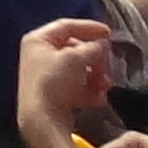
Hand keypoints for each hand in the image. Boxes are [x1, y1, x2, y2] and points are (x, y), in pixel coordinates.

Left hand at [10, 15, 112, 147]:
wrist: (42, 120)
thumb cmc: (55, 81)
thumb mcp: (76, 58)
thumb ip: (93, 48)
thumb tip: (103, 45)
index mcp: (38, 40)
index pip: (66, 26)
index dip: (89, 27)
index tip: (109, 33)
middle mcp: (39, 56)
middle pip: (73, 50)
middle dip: (94, 58)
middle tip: (107, 65)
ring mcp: (46, 78)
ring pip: (78, 71)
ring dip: (95, 77)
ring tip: (104, 85)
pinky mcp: (53, 97)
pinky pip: (76, 89)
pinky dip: (89, 92)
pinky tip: (98, 99)